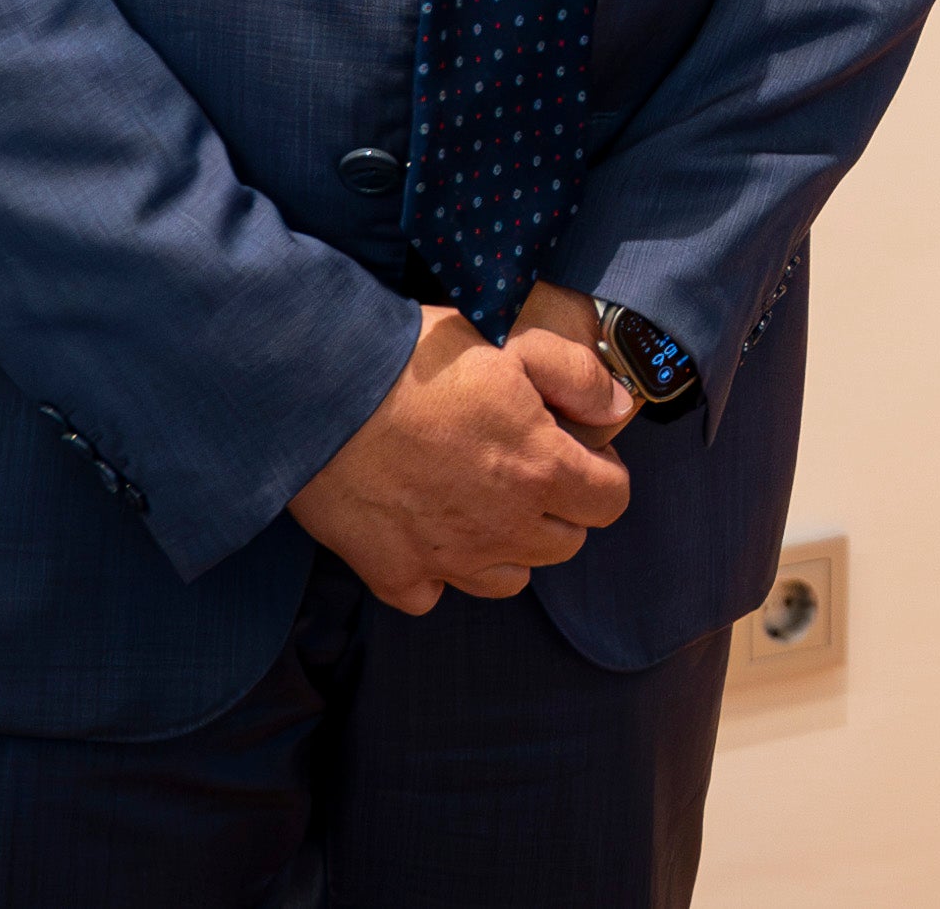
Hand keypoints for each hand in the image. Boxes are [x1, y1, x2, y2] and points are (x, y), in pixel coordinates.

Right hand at [286, 305, 636, 614]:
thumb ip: (578, 377)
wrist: (323, 395)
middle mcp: (503, 528)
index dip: (603, 473)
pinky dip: (438, 572)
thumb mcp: (515, 345)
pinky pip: (434, 593)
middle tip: (530, 469)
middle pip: (565, 544)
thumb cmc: (419, 363)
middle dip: (561, 509)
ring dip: (509, 547)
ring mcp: (447, 559)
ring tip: (483, 501)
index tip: (578, 450)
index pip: (611, 501)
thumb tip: (616, 407)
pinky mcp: (393, 574)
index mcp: (540, 471)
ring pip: (509, 580)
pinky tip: (427, 529)